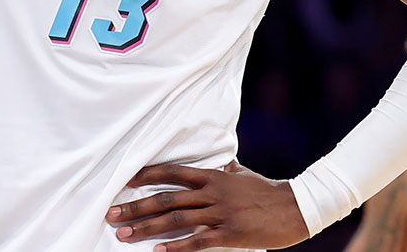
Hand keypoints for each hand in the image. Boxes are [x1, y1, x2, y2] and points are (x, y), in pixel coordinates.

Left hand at [106, 161, 309, 250]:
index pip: (172, 172)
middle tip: (111, 214)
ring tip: (123, 234)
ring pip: (175, 219)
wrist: (295, 207)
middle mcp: (212, 192)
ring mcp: (219, 213)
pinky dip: (175, 248)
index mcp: (213, 176)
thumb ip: (226, 170)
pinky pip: (197, 241)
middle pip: (166, 198)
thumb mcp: (243, 174)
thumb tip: (220, 162)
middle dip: (135, 206)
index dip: (146, 175)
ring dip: (146, 227)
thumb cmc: (267, 190)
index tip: (124, 181)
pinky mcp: (229, 234)